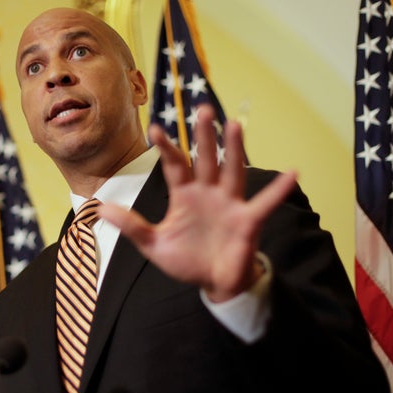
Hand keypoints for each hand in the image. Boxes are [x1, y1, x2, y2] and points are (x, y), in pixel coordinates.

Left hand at [98, 105, 297, 301]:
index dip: (166, 149)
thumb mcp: (154, 244)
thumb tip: (100, 209)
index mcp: (184, 196)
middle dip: (204, 136)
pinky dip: (278, 190)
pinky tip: (292, 173)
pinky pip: (264, 203)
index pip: (175, 166)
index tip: (155, 130)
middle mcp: (208, 193)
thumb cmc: (186, 260)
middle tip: (203, 108)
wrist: (213, 283)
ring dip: (234, 150)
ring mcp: (229, 204)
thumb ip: (131, 225)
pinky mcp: (247, 221)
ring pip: (231, 171)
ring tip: (235, 124)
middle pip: (205, 159)